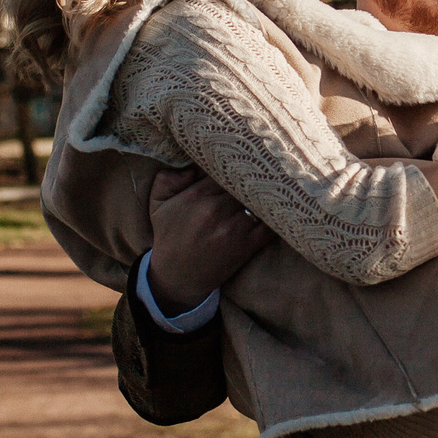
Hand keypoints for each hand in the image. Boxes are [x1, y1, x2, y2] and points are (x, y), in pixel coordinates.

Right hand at [146, 166, 270, 314]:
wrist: (177, 278)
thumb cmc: (169, 237)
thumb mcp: (158, 204)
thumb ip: (167, 178)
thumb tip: (191, 164)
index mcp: (196, 196)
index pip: (225, 168)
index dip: (236, 163)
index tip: (243, 160)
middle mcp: (215, 210)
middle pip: (245, 182)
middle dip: (254, 175)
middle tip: (266, 167)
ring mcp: (233, 229)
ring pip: (259, 200)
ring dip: (267, 193)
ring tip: (275, 185)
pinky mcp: (246, 246)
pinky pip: (270, 226)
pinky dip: (277, 215)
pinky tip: (280, 208)